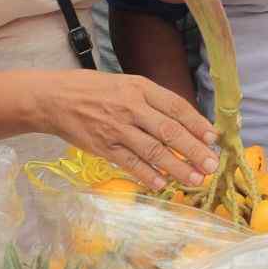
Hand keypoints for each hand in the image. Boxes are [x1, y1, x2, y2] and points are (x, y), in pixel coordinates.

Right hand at [33, 71, 216, 188]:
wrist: (54, 99)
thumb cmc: (94, 90)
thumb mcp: (127, 84)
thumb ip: (153, 100)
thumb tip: (185, 122)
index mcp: (140, 88)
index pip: (176, 106)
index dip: (197, 123)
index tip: (213, 138)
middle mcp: (131, 107)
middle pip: (169, 131)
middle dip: (194, 150)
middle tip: (212, 165)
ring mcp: (117, 129)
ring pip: (153, 151)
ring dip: (177, 167)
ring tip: (195, 180)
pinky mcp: (104, 147)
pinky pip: (130, 164)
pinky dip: (148, 175)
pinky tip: (163, 185)